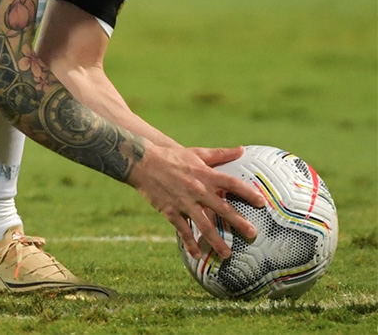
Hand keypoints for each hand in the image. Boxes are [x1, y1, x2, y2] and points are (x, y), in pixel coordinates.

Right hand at [127, 144, 266, 258]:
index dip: (248, 193)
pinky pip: (183, 230)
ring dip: (217, 241)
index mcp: (206, 175)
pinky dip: (190, 243)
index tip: (262, 203)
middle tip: (253, 235)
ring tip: (228, 254)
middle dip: (239, 223)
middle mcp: (198, 190)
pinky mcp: (170, 211)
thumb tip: (242, 149)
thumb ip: (220, 154)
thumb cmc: (170, 157)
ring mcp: (184, 202)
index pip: (232, 184)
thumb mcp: (196, 153)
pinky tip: (197, 254)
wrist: (142, 162)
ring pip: (204, 225)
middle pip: (223, 209)